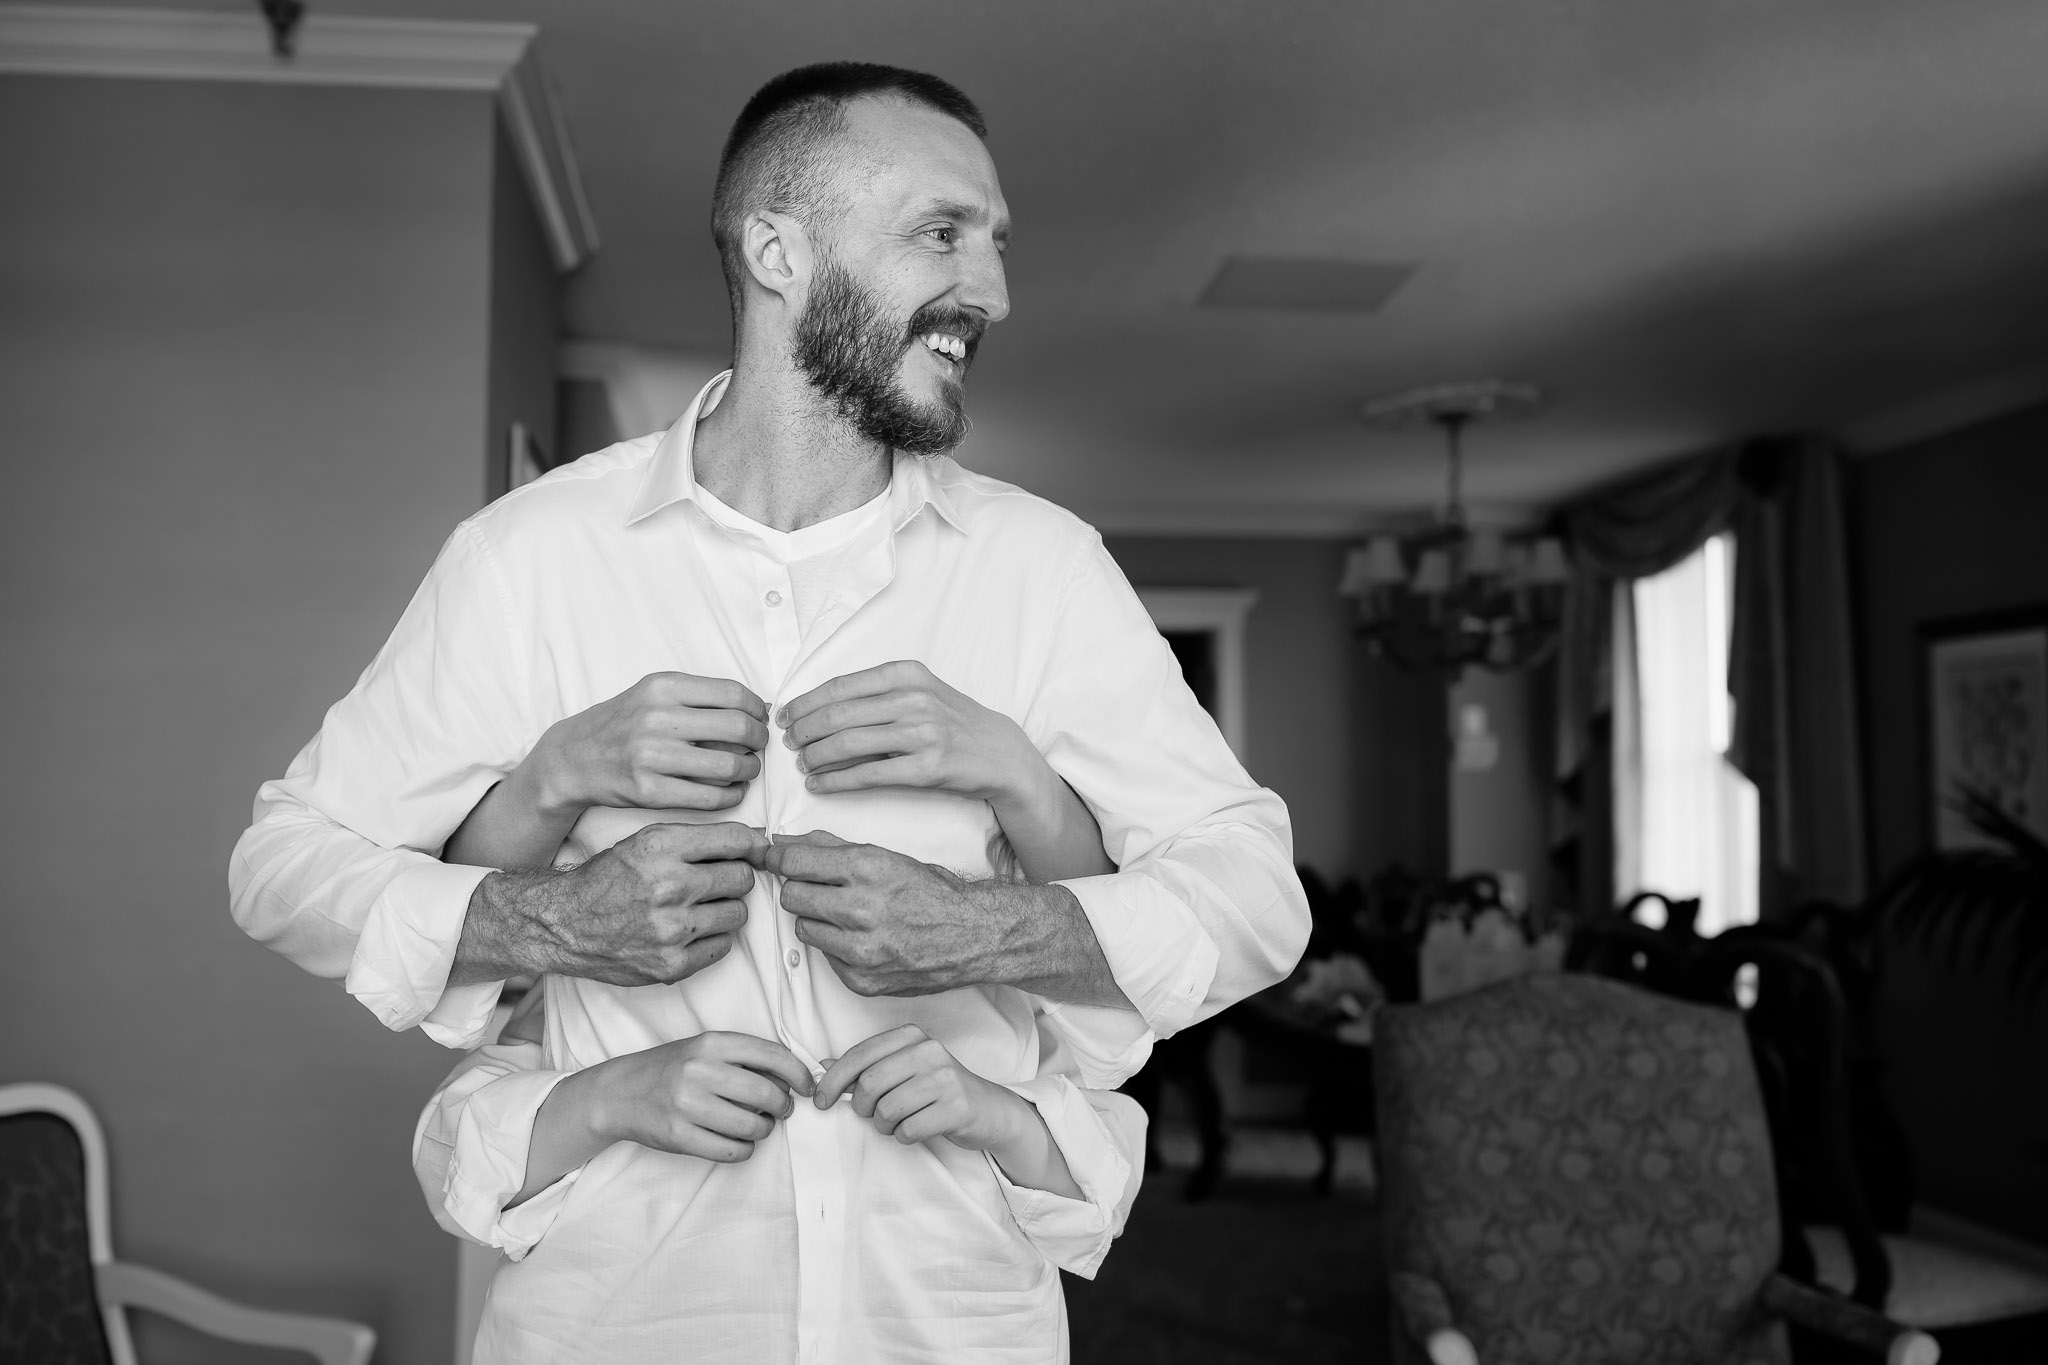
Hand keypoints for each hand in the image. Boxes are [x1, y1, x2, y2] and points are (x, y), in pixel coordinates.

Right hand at [462, 822, 763, 987]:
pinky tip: (691, 932)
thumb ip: (697, 838)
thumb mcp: (645, 842)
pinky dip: (713, 939)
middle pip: (742, 878)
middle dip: (735, 878)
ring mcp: (671, 928)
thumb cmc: (608, 880)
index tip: (754, 851)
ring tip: (701, 908)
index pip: (736, 840)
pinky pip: (723, 947)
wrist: (563, 924)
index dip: (752, 845)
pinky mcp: (671, 964)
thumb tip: (757, 839)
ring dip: (726, 910)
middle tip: (718, 882)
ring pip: (738, 914)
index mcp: (661, 847)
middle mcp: (668, 885)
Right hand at [536, 673, 770, 816]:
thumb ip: (699, 695)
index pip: (732, 694)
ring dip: (749, 769)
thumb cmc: (623, 724)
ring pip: (728, 765)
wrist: (574, 757)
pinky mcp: (649, 791)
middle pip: (737, 727)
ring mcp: (651, 756)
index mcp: (662, 687)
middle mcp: (657, 718)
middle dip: (759, 739)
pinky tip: (733, 790)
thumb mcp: (653, 693)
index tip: (760, 718)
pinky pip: (709, 796)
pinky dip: (732, 795)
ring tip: (747, 769)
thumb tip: (757, 706)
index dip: (756, 709)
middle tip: (758, 746)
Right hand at [589, 1031, 814, 1163]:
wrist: (619, 1093)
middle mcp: (700, 1071)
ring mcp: (687, 1105)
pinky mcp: (679, 1136)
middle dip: (783, 1106)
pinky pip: (731, 1151)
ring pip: (752, 1125)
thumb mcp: (703, 1048)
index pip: (771, 1055)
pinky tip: (740, 1142)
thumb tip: (791, 1077)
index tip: (807, 1086)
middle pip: (767, 1093)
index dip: (798, 1073)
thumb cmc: (670, 1068)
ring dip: (764, 1129)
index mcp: (710, 1043)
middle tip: (781, 1110)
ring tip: (758, 1125)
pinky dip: (744, 1149)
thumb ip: (742, 1058)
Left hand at [753, 831, 994, 995]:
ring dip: (817, 920)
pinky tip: (862, 940)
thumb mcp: (886, 857)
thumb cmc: (932, 894)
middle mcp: (861, 908)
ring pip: (803, 929)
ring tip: (846, 916)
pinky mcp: (860, 979)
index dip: (778, 860)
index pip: (794, 862)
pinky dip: (836, 948)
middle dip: (800, 889)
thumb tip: (784, 843)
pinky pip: (825, 958)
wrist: (972, 937)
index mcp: (867, 868)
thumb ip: (831, 848)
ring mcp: (860, 948)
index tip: (774, 861)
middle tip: (819, 890)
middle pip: (791, 896)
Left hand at [779, 661, 1041, 805]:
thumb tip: (818, 706)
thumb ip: (877, 693)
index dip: (806, 702)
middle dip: (804, 731)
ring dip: (815, 756)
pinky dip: (834, 781)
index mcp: (906, 674)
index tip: (785, 715)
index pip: (840, 686)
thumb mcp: (920, 691)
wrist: (1000, 753)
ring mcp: (921, 733)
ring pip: (847, 744)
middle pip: (837, 715)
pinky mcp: (926, 768)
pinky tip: (818, 785)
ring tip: (803, 764)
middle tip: (789, 743)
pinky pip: (866, 775)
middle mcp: (913, 698)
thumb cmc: (952, 722)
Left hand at [813, 1024, 1025, 1151]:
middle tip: (872, 1114)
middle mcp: (929, 1051)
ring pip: (887, 1110)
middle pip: (870, 1084)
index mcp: (912, 1036)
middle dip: (863, 1107)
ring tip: (899, 1122)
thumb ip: (865, 1067)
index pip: (860, 1055)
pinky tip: (917, 1129)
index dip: (833, 1080)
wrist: (988, 1110)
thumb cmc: (938, 1090)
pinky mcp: (956, 1107)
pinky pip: (909, 1130)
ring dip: (885, 1125)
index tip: (821, 1101)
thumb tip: (823, 1067)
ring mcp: (946, 1078)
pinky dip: (905, 1136)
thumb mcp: (903, 1070)